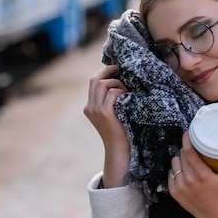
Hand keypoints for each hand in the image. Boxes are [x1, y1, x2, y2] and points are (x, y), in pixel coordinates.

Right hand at [84, 65, 129, 187]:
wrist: (118, 149)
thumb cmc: (119, 130)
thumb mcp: (111, 113)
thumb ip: (109, 100)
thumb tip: (119, 81)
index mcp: (89, 107)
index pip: (93, 82)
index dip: (103, 72)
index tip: (115, 68)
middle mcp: (89, 107)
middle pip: (95, 80)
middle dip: (108, 71)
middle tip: (120, 69)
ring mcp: (96, 110)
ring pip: (103, 84)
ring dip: (117, 83)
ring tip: (126, 90)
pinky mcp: (105, 113)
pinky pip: (113, 94)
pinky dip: (121, 92)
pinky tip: (127, 97)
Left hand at [168, 132, 217, 217]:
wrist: (213, 215)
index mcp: (202, 175)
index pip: (188, 151)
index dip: (186, 139)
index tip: (188, 133)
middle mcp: (189, 180)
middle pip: (182, 155)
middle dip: (186, 148)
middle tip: (193, 146)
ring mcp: (180, 187)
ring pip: (174, 162)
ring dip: (180, 158)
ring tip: (188, 158)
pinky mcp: (174, 192)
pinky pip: (170, 173)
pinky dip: (175, 170)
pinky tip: (182, 169)